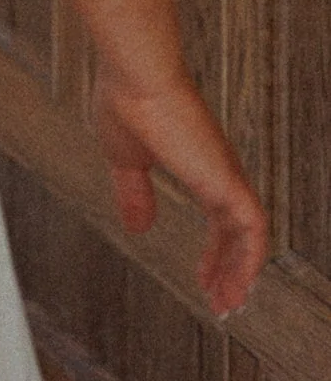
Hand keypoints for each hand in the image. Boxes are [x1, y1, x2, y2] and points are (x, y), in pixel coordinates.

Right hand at [95, 66, 267, 318]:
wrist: (136, 77)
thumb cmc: (126, 103)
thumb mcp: (125, 160)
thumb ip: (134, 193)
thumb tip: (138, 227)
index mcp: (197, 164)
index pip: (219, 218)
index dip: (214, 253)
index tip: (205, 279)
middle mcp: (218, 172)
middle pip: (238, 232)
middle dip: (230, 270)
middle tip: (221, 302)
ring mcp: (226, 176)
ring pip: (250, 236)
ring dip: (240, 273)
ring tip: (227, 304)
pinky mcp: (228, 182)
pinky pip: (254, 231)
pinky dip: (249, 262)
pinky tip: (237, 285)